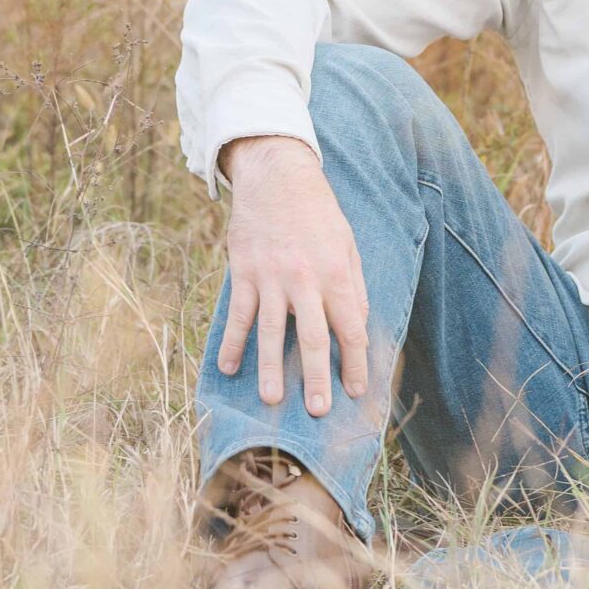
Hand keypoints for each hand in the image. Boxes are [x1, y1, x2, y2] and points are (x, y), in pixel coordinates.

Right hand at [216, 135, 370, 417]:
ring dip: (270, 369)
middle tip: (319, 411)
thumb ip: (353, 286)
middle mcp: (304, 280)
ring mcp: (270, 278)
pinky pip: (238, 315)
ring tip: (272, 400)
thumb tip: (358, 325)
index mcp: (336, 274)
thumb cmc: (319, 214)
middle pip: (311, 338)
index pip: (350, 328)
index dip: (355, 362)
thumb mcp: (348, 245)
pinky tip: (229, 368)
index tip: (356, 390)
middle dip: (316, 378)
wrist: (277, 178)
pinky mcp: (244, 274)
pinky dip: (232, 343)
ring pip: (270, 332)